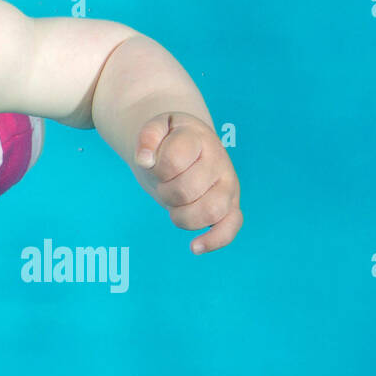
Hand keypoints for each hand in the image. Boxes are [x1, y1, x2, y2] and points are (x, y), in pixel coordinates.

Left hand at [133, 112, 242, 253]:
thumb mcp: (155, 128)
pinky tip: (194, 247)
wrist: (187, 144)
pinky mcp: (231, 206)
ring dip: (181, 215)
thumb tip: (144, 160)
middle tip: (163, 185)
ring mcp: (228, 186)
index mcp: (200, 138)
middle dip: (164, 192)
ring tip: (173, 206)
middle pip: (187, 190)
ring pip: (211, 211)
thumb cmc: (168, 140)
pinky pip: (231, 227)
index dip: (156, 167)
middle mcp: (219, 162)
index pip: (174, 160)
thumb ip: (147, 137)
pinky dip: (214, 240)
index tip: (153, 163)